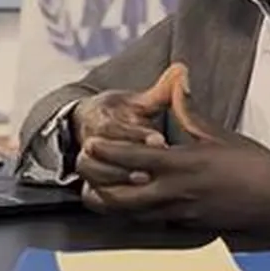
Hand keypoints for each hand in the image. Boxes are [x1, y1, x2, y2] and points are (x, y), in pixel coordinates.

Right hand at [70, 66, 183, 187]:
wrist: (89, 127)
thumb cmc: (121, 114)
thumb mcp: (139, 102)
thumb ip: (161, 91)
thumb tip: (182, 69)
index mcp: (102, 116)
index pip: (115, 126)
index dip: (137, 134)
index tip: (160, 141)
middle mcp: (90, 138)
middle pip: (99, 151)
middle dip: (126, 159)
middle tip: (153, 168)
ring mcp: (87, 159)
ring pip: (90, 171)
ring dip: (116, 177)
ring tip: (145, 182)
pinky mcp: (88, 180)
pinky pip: (90, 192)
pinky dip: (107, 197)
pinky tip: (130, 200)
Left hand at [79, 66, 269, 236]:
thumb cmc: (257, 168)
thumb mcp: (223, 136)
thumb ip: (191, 112)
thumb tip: (177, 80)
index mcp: (185, 165)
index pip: (136, 159)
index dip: (109, 152)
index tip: (91, 143)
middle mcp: (177, 192)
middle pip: (122, 196)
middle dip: (97, 183)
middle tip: (84, 169)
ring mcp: (180, 213)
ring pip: (131, 214)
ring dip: (108, 203)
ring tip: (92, 190)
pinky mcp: (186, 226)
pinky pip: (149, 221)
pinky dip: (130, 213)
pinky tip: (123, 205)